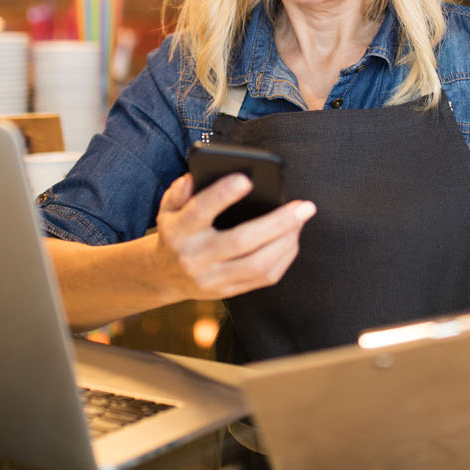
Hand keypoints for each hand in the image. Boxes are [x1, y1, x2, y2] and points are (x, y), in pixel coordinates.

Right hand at [153, 173, 315, 299]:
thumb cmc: (176, 231)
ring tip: (301, 220)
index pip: (200, 211)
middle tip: (304, 206)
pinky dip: (284, 258)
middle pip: (241, 241)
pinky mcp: (227, 292)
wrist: (165, 276)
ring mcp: (212, 279)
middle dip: (277, 223)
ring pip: (258, 264)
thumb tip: (193, 177)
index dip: (222, 195)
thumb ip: (179, 191)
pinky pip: (263, 279)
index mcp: (179, 231)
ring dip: (286, 242)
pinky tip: (292, 239)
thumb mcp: (168, 207)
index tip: (247, 179)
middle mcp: (195, 257)